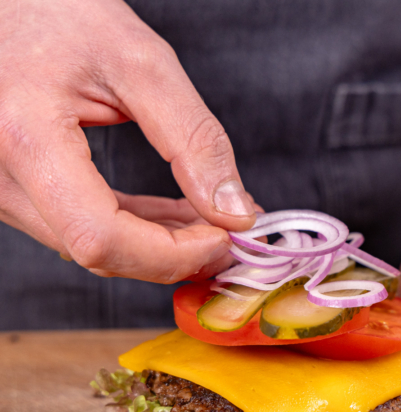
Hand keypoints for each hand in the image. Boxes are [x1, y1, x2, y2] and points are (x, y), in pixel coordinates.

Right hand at [0, 0, 255, 282]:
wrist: (4, 1)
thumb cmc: (57, 12)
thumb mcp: (141, 62)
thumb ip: (193, 139)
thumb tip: (234, 210)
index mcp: (25, 138)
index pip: (101, 238)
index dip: (172, 253)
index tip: (226, 237)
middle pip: (99, 251)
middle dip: (177, 253)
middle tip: (234, 233)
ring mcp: (0, 186)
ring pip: (93, 246)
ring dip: (160, 243)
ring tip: (214, 218)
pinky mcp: (14, 187)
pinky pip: (82, 225)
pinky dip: (136, 226)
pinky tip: (180, 213)